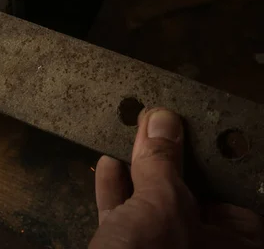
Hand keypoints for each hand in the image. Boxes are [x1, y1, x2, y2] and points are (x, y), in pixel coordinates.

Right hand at [90, 108, 262, 247]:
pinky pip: (127, 222)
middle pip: (190, 205)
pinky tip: (105, 167)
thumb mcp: (160, 203)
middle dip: (168, 168)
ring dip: (138, 176)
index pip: (237, 208)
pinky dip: (116, 194)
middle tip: (154, 133)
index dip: (212, 172)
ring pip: (155, 212)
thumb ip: (162, 163)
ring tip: (126, 143)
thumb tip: (163, 120)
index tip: (188, 140)